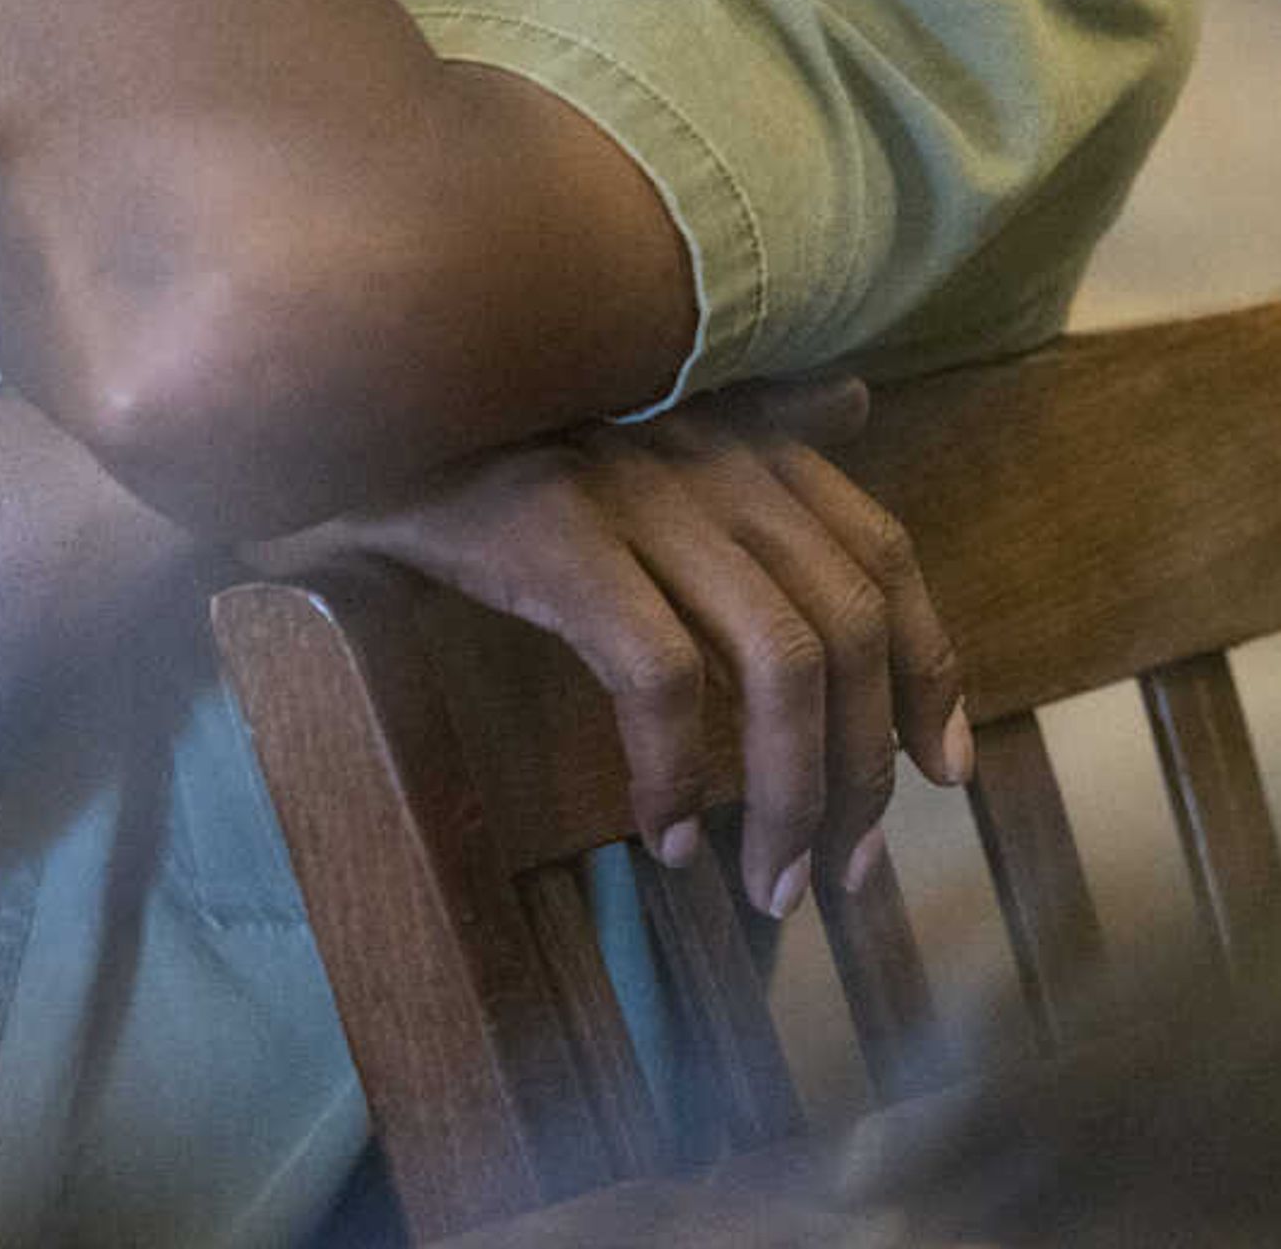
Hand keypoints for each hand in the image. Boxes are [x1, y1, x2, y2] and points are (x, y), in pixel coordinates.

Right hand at [274, 376, 971, 916]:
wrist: (339, 396)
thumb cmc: (490, 422)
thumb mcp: (636, 408)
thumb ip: (756, 415)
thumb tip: (857, 399)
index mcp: (746, 437)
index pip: (882, 555)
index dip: (930, 668)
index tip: (942, 773)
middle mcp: (716, 457)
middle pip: (847, 627)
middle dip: (865, 768)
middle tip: (842, 871)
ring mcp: (640, 493)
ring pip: (779, 659)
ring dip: (789, 793)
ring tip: (768, 884)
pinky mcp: (558, 538)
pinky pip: (659, 675)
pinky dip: (677, 769)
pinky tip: (664, 835)